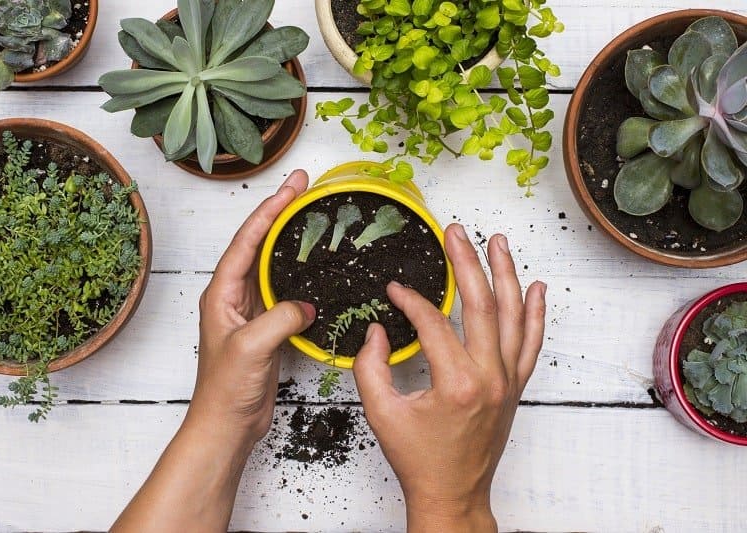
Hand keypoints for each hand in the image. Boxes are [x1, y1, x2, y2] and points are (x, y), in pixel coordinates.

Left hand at [113, 170, 317, 532]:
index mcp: (221, 293)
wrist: (227, 423)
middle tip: (304, 188)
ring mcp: (250, 310)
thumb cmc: (225, 389)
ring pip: (272, 263)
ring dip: (290, 238)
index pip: (247, 240)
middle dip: (281, 213)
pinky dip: (299, 270)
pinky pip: (284, 288)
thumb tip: (306, 304)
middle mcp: (233, 295)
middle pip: (259, 243)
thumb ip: (279, 319)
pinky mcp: (266, 326)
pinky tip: (315, 265)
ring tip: (312, 216)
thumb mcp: (250, 348)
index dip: (270, 210)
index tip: (292, 188)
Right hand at [353, 228, 546, 532]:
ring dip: (506, 275)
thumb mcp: (381, 414)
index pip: (434, 323)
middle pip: (482, 305)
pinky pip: (531, 342)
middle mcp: (490, 377)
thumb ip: (370, 368)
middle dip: (467, 263)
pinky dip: (536, 313)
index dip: (412, 300)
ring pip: (514, 316)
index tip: (396, 289)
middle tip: (456, 233)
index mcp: (456, 383)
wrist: (452, 493)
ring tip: (498, 243)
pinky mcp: (515, 386)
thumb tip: (376, 331)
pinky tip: (535, 287)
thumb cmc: (420, 460)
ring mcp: (507, 380)